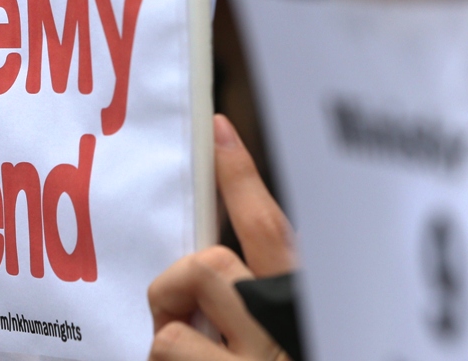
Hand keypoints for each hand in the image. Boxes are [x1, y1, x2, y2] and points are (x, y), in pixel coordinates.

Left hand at [148, 114, 295, 359]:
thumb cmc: (286, 352)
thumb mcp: (293, 322)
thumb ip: (266, 286)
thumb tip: (217, 257)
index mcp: (301, 302)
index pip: (271, 227)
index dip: (240, 175)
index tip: (217, 129)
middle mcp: (279, 330)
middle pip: (210, 266)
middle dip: (179, 284)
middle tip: (179, 313)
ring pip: (173, 323)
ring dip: (170, 336)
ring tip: (192, 358)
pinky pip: (166, 352)